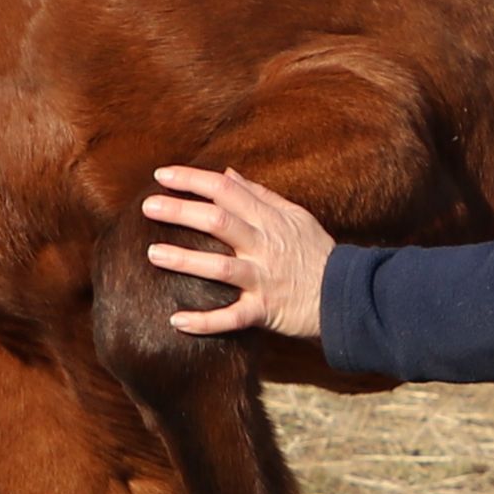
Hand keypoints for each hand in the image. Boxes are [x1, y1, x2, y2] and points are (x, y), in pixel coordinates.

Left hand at [142, 166, 333, 338]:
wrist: (346, 296)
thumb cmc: (317, 253)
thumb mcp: (295, 216)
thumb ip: (259, 195)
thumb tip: (227, 173)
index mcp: (269, 219)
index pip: (226, 189)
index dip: (192, 180)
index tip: (161, 175)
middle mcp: (264, 246)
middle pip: (218, 222)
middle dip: (180, 212)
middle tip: (147, 206)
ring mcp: (264, 279)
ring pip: (220, 268)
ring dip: (185, 260)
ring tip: (152, 254)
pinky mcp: (265, 310)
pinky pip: (232, 317)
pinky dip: (205, 321)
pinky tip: (176, 321)